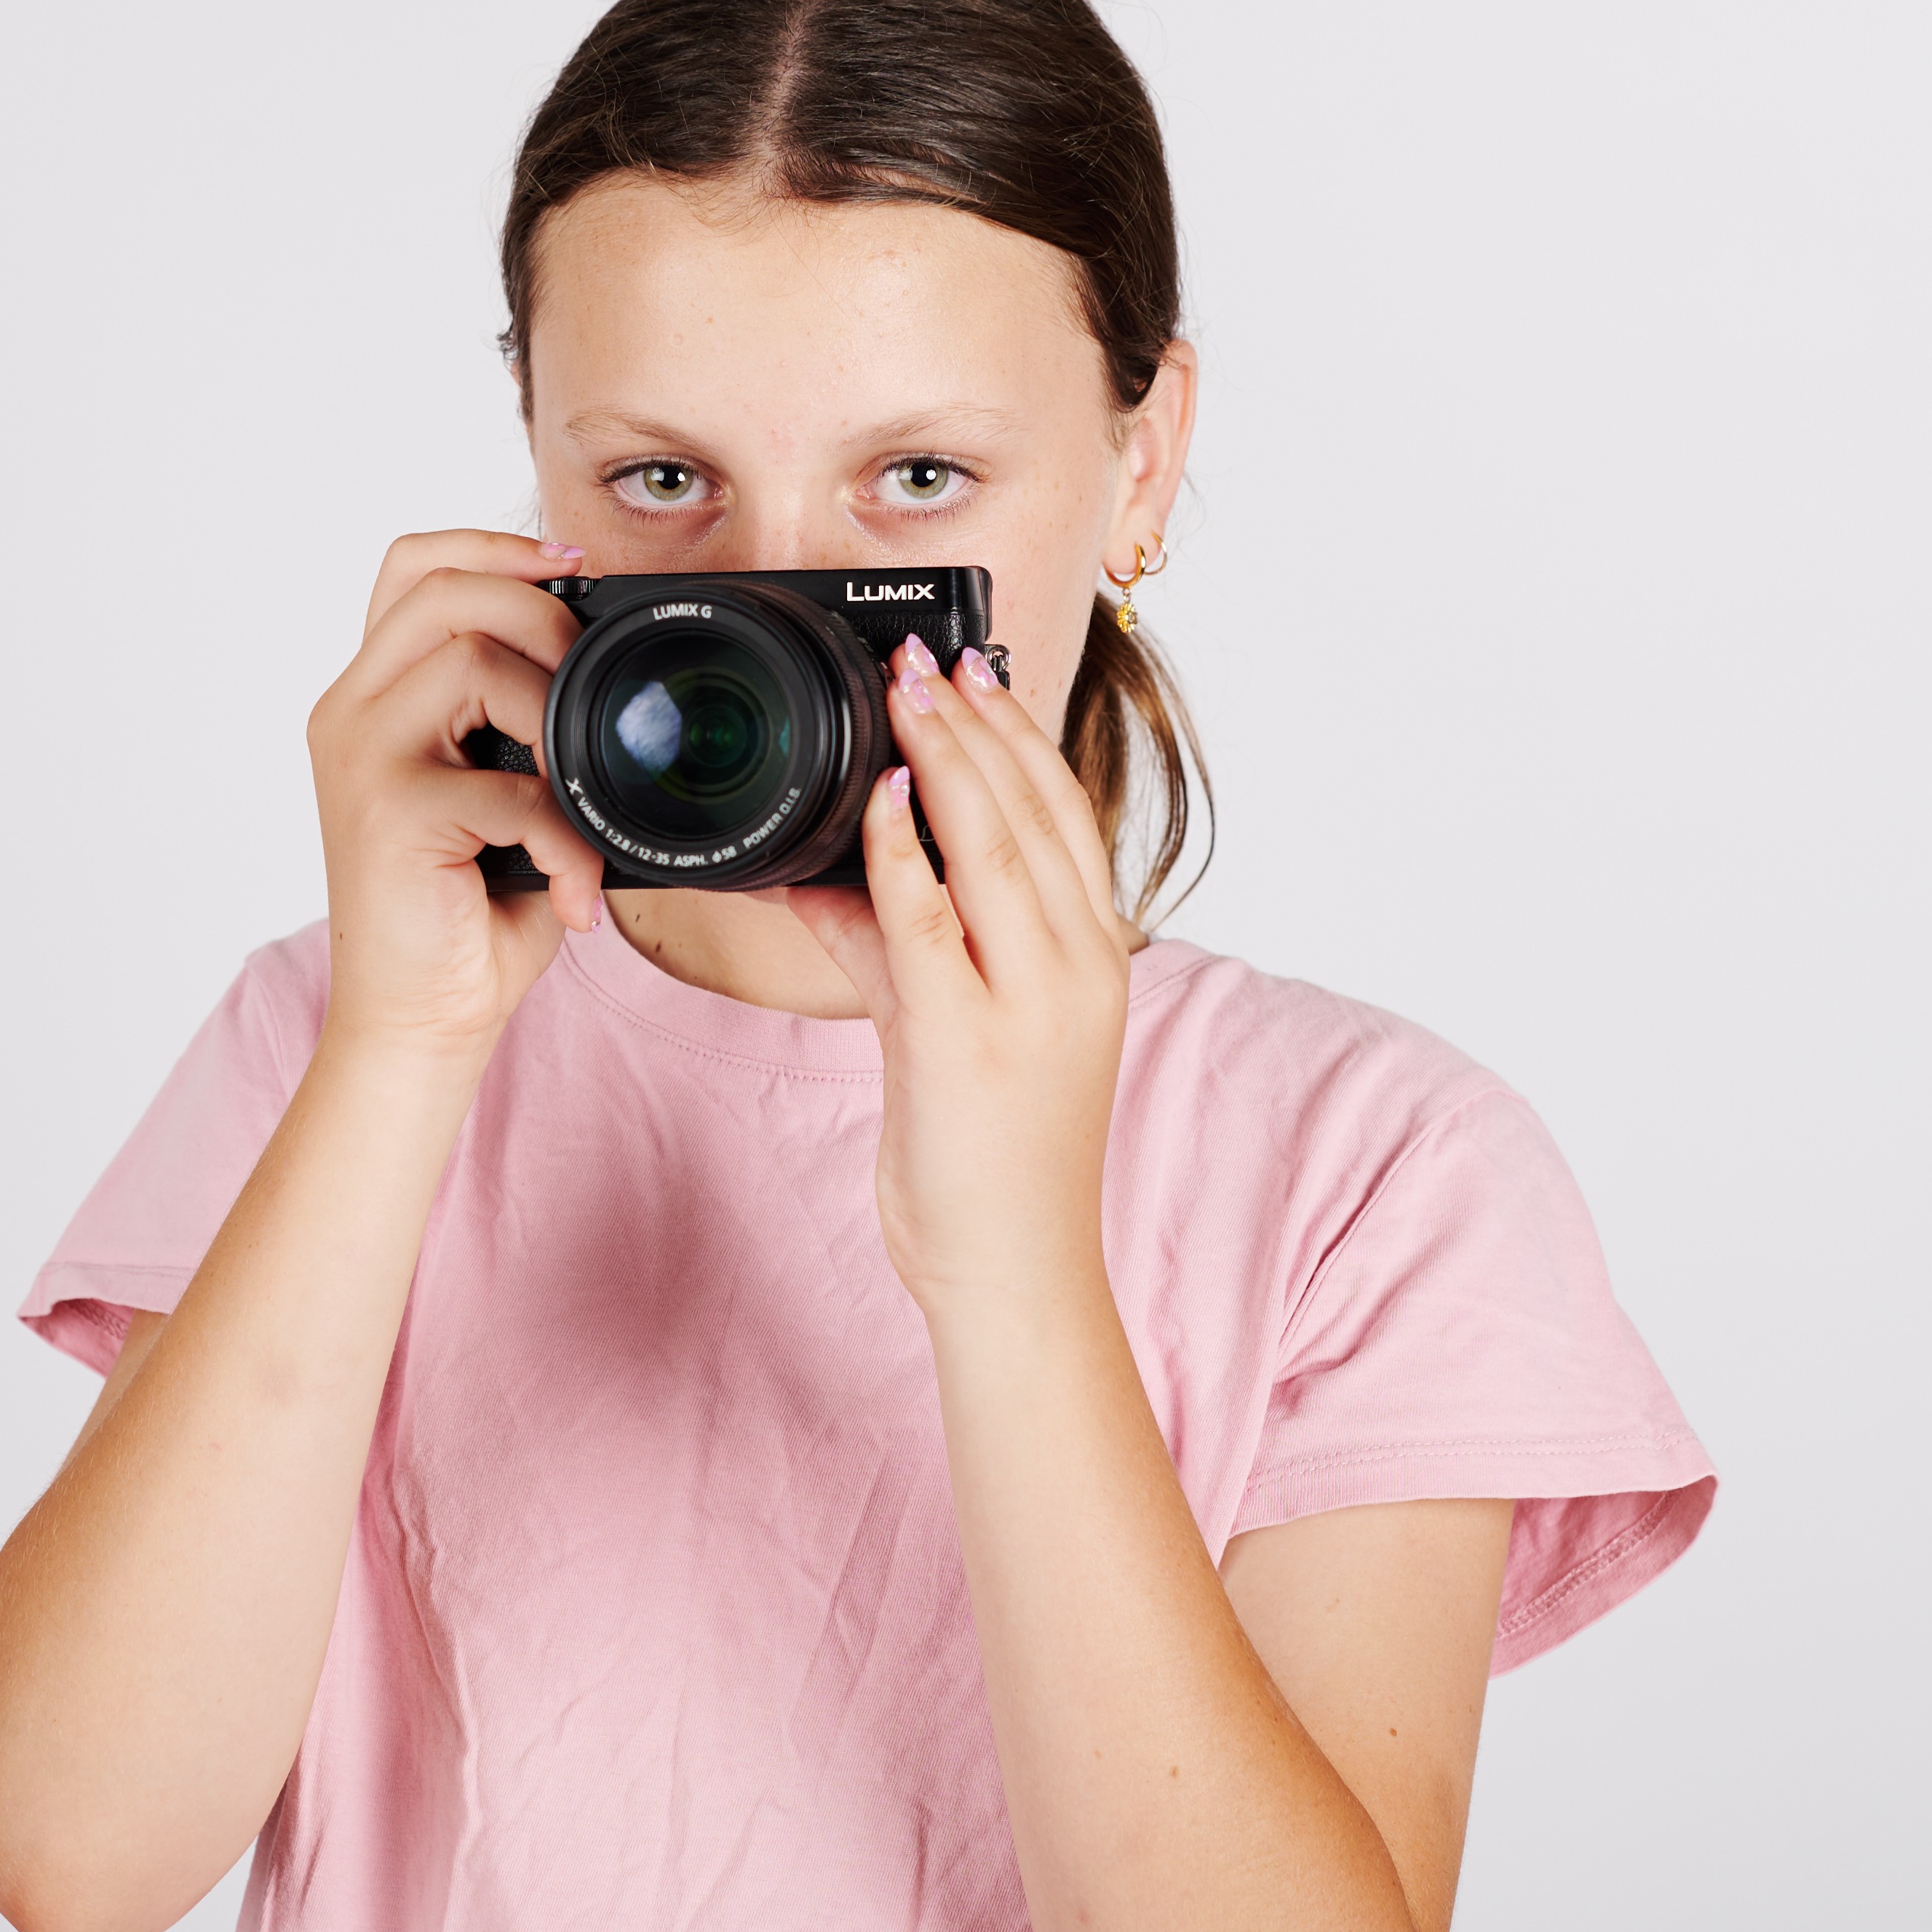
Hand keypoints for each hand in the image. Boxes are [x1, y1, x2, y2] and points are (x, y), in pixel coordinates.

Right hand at [306, 530, 609, 1061]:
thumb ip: (525, 722)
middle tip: (589, 684)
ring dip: (555, 721)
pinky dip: (564, 836)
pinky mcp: (388, 812)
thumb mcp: (500, 793)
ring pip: (469, 663)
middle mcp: (350, 712)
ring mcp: (360, 757)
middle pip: (442, 590)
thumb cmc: (468, 912)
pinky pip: (506, 785)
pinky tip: (574, 887)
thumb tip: (609, 669)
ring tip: (580, 796)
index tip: (572, 568)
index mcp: (372, 696)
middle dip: (541, 615)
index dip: (494, 546)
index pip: (413, 568)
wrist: (418, 1021)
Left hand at [774, 634, 1133, 1303]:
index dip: (1022, 736)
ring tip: (904, 691)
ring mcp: (1028, 1003)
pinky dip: (899, 849)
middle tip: (929, 657)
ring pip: (991, 847)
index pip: (1067, 816)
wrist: (1016, 1274)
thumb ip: (900, 947)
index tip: (978, 672)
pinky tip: (873, 796)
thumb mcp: (951, 1032)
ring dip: (942, 758)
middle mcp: (1076, 969)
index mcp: (1092, 960)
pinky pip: (927, 921)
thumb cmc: (992, 1160)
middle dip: (978, 723)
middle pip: (1034, 812)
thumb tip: (839, 875)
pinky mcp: (962, 1040)